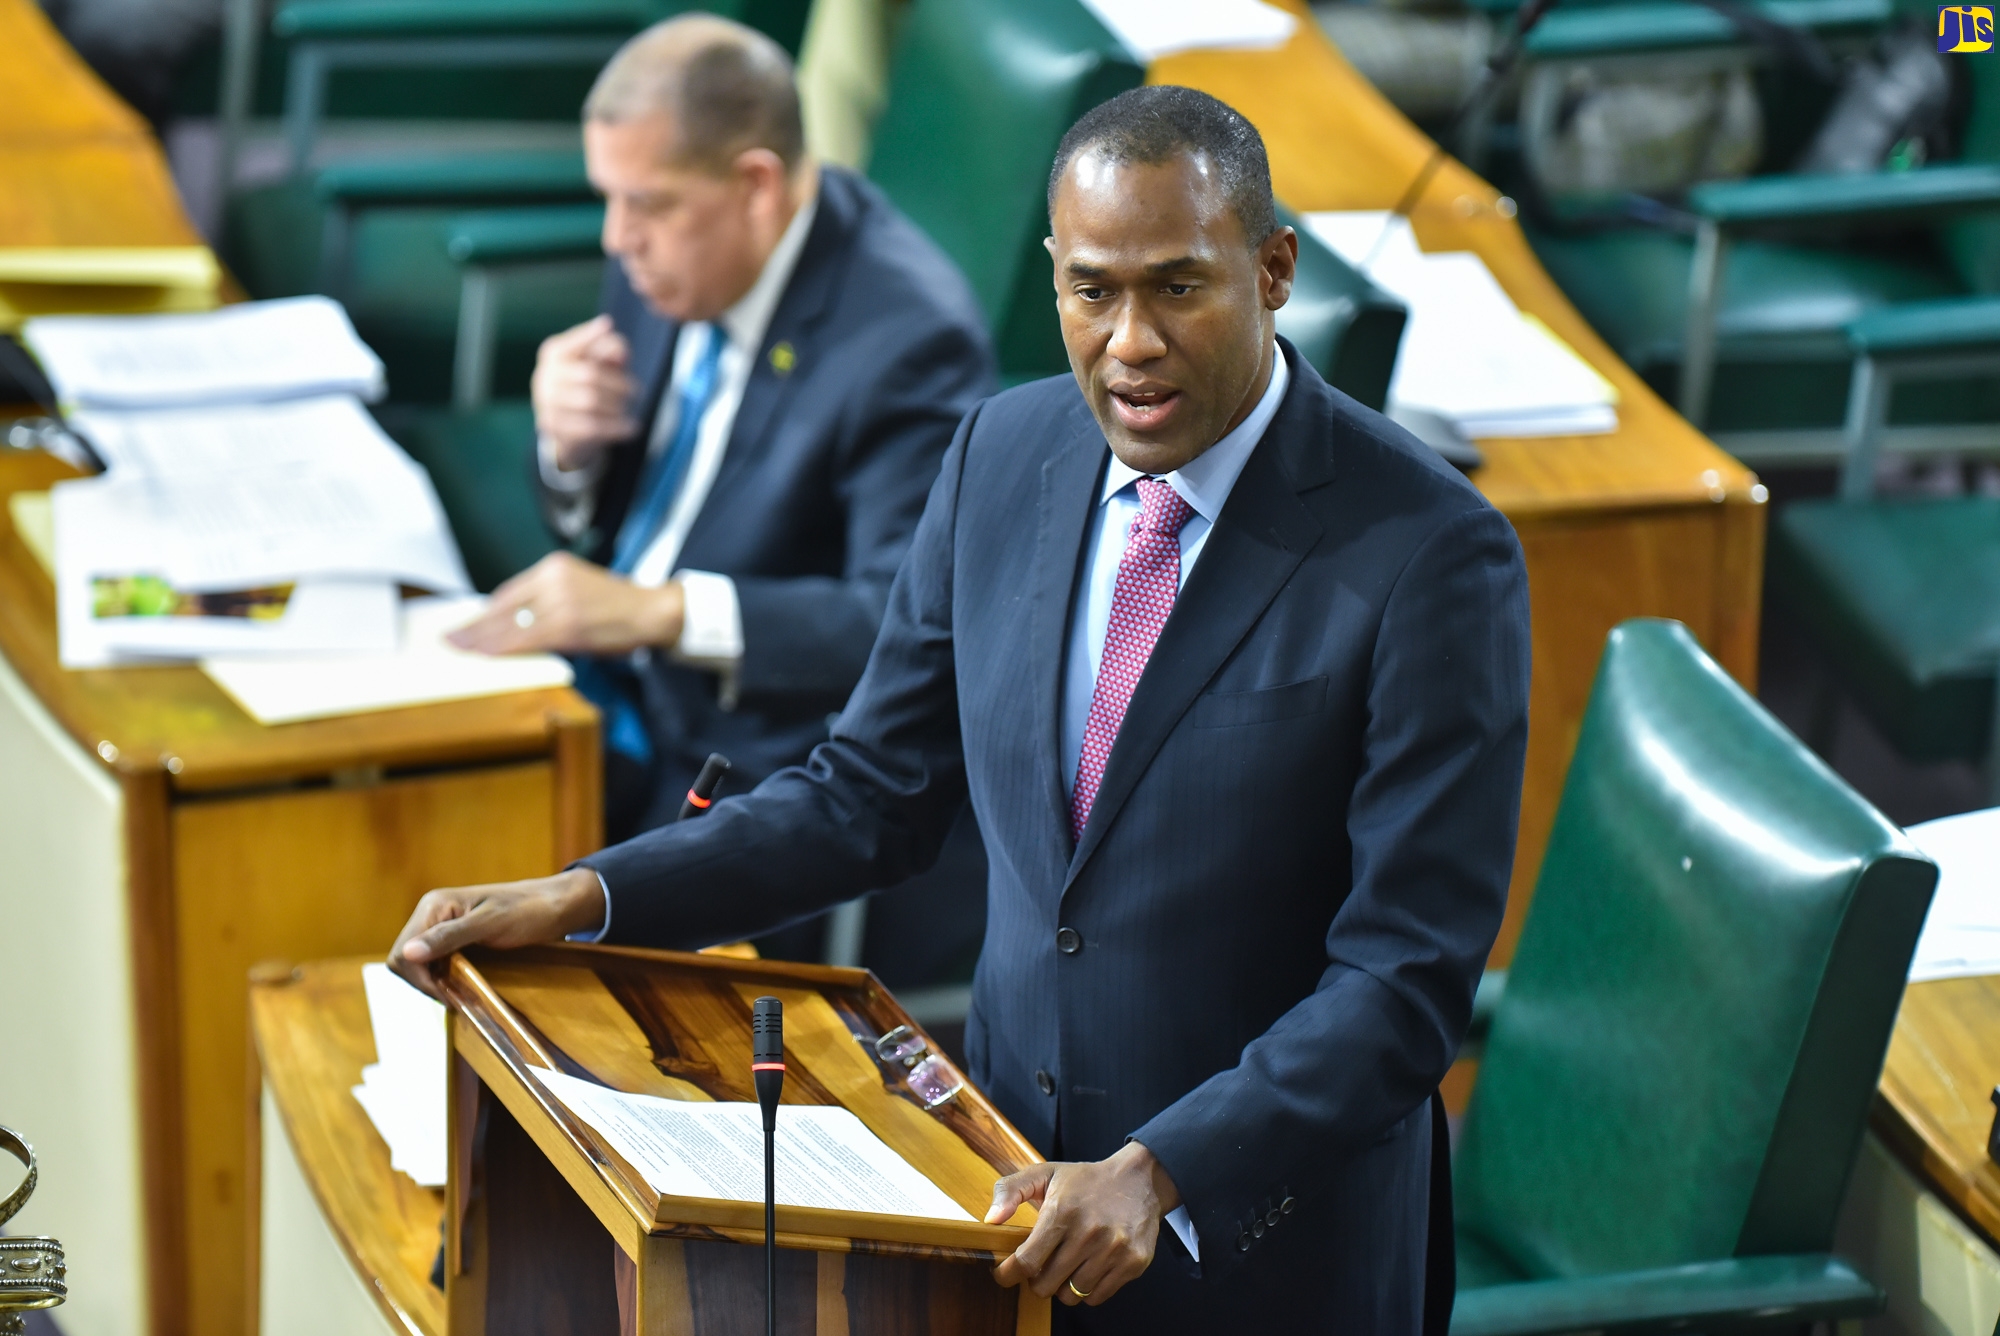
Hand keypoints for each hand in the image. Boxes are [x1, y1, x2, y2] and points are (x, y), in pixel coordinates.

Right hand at [389, 869, 605, 997]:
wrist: (555, 906)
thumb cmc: (529, 910)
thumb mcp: (490, 924)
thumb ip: (449, 937)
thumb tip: (407, 953)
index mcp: (434, 905)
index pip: (402, 952)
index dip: (420, 980)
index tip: (449, 995)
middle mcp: (431, 913)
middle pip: (404, 960)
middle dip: (424, 983)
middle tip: (455, 998)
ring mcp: (441, 926)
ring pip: (416, 965)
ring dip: (433, 983)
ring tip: (460, 994)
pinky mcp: (452, 938)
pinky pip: (433, 963)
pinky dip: (442, 978)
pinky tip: (461, 986)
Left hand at [447, 552, 684, 655]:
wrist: (651, 611)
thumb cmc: (617, 605)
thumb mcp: (578, 587)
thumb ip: (548, 598)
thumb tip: (514, 623)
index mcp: (554, 567)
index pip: (509, 592)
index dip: (485, 612)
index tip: (466, 623)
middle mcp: (553, 580)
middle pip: (504, 607)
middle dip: (475, 625)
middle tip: (450, 638)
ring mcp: (560, 602)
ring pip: (511, 624)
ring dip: (482, 640)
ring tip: (460, 649)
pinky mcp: (568, 625)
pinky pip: (527, 639)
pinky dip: (504, 648)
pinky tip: (488, 655)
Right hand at [532, 314, 636, 469]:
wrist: (569, 427)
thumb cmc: (589, 385)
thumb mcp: (602, 363)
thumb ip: (611, 351)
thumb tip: (620, 352)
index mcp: (554, 353)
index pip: (574, 342)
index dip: (590, 334)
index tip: (608, 323)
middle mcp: (545, 375)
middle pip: (590, 375)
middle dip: (619, 384)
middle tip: (636, 391)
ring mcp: (546, 402)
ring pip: (591, 402)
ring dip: (618, 406)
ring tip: (629, 408)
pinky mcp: (553, 427)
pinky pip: (591, 427)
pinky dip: (616, 427)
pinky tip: (632, 427)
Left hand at [987, 1141, 1178, 1306]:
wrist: (1140, 1180)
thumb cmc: (1086, 1180)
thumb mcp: (1044, 1173)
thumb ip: (1009, 1190)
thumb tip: (991, 1221)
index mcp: (1062, 1211)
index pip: (1026, 1262)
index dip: (1008, 1274)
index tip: (1004, 1274)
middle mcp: (1089, 1233)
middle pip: (1045, 1285)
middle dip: (1036, 1280)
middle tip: (1041, 1265)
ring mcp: (1113, 1250)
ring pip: (1071, 1295)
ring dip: (1062, 1286)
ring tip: (1066, 1265)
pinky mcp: (1132, 1263)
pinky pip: (1097, 1297)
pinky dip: (1087, 1290)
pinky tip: (1087, 1268)